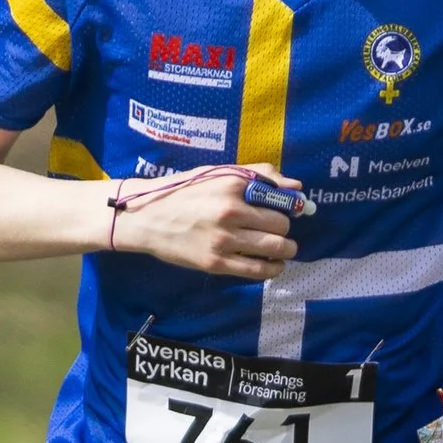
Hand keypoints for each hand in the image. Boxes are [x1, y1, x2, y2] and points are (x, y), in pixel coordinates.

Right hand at [108, 165, 300, 279]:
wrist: (146, 218)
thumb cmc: (183, 192)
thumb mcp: (217, 172)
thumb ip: (257, 174)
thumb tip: (296, 186)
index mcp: (232, 184)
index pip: (280, 197)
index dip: (289, 205)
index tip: (287, 210)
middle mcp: (231, 211)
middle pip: (281, 224)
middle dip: (284, 228)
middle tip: (275, 229)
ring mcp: (224, 239)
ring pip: (276, 247)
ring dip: (285, 249)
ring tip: (280, 248)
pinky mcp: (217, 263)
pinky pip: (259, 270)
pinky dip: (273, 268)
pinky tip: (273, 264)